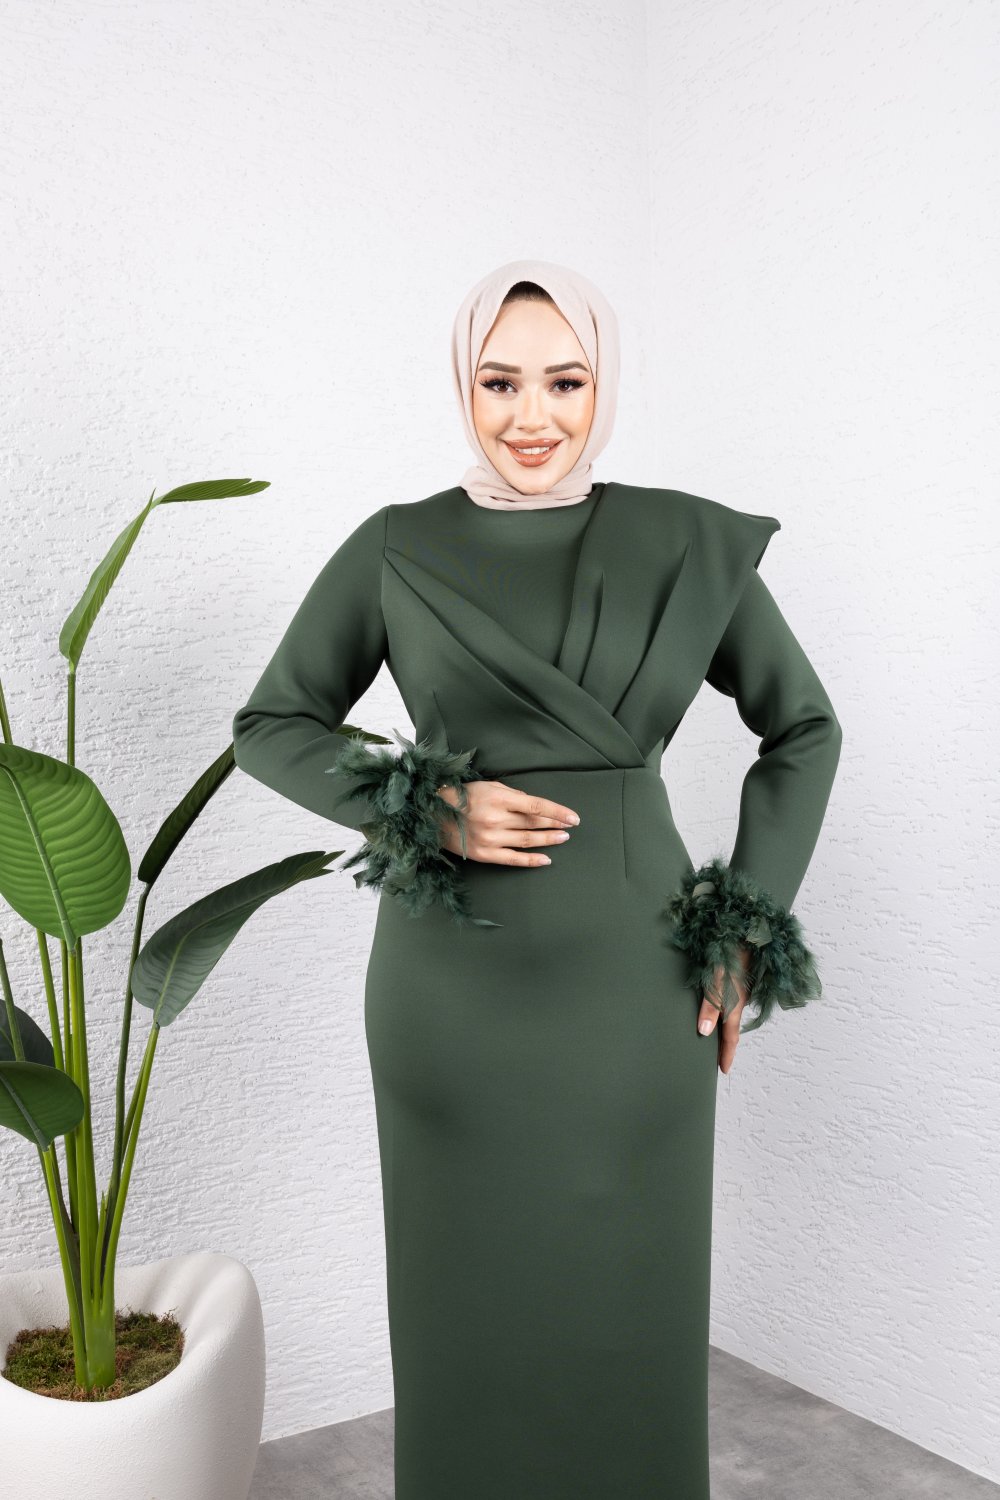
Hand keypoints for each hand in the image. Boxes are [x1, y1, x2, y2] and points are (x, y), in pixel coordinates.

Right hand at [435, 780, 579, 865]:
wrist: (431, 815)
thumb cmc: (460, 797)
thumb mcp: (487, 786)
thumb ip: (512, 795)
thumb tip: (533, 805)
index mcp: (498, 798)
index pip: (536, 806)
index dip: (557, 812)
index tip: (573, 817)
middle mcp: (495, 819)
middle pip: (534, 823)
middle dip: (555, 824)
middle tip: (570, 826)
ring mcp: (490, 838)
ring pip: (527, 840)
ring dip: (548, 840)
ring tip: (562, 838)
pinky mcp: (484, 854)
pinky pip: (513, 859)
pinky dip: (532, 860)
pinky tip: (546, 859)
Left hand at [697, 945, 750, 1074]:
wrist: (750, 927)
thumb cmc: (731, 951)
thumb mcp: (717, 979)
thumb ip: (711, 1005)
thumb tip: (705, 1032)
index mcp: (736, 1004)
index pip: (731, 1036)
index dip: (727, 1054)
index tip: (724, 1069)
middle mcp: (741, 999)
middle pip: (733, 1027)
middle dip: (726, 1043)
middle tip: (719, 1058)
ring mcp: (743, 988)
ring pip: (734, 1013)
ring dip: (726, 1026)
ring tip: (717, 1037)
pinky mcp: (741, 977)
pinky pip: (734, 1000)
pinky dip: (727, 1010)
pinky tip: (721, 1007)